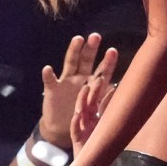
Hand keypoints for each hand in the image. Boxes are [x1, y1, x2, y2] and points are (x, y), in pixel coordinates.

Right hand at [38, 33, 116, 147]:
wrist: (60, 129)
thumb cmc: (80, 117)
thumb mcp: (95, 111)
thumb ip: (105, 100)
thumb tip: (117, 90)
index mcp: (91, 83)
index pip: (101, 70)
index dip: (107, 62)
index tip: (113, 50)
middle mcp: (79, 78)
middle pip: (86, 61)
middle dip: (91, 49)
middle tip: (96, 36)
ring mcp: (65, 82)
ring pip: (70, 64)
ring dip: (73, 51)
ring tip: (78, 39)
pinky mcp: (51, 90)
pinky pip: (49, 81)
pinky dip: (48, 75)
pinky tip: (48, 69)